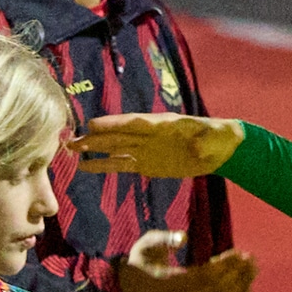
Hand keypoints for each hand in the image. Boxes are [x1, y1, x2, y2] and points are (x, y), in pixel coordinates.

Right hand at [77, 112, 244, 177]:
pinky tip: (86, 167)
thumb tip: (198, 144)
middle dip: (95, 137)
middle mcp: (148, 135)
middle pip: (118, 135)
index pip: (134, 124)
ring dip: (93, 150)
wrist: (220, 149)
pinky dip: (104, 165)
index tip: (93, 124)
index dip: (114, 124)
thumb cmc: (219, 137)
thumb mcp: (215, 136)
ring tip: (70, 151)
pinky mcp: (146, 164)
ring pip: (115, 149)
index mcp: (162, 125)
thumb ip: (204, 138)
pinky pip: (121, 164)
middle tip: (70, 140)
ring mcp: (145, 149)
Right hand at [117, 229, 258, 291]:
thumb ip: (163, 239)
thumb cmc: (141, 261)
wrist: (129, 291)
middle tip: (250, 258)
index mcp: (163, 283)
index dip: (222, 266)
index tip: (237, 252)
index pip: (199, 277)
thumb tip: (184, 238)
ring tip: (252, 270)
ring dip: (239, 288)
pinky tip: (247, 289)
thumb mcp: (145, 244)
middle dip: (235, 275)